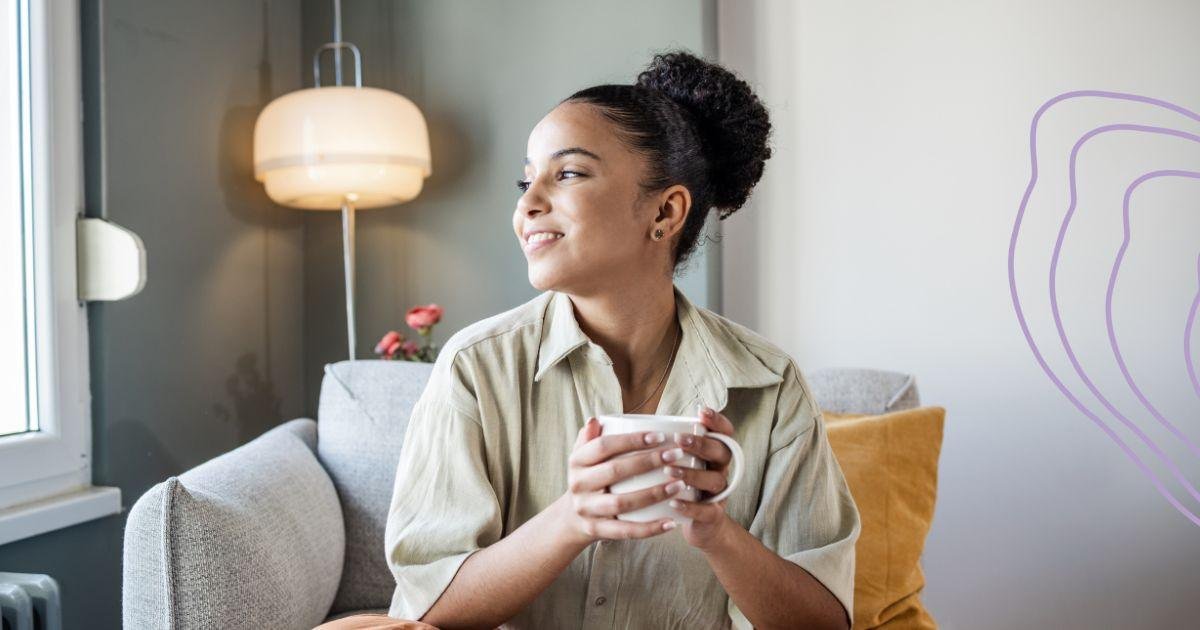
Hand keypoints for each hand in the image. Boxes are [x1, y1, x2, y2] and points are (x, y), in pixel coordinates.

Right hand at [560, 416, 689, 544]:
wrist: (570, 518)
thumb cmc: (588, 479)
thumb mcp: (583, 457)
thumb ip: (590, 438)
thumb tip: (597, 420)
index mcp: (577, 461)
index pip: (604, 446)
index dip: (632, 440)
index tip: (660, 436)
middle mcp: (578, 484)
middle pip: (615, 471)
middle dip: (648, 462)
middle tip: (676, 455)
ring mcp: (587, 509)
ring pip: (622, 502)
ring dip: (653, 494)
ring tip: (679, 485)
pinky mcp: (597, 530)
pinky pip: (625, 531)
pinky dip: (650, 528)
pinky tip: (671, 522)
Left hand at [665, 405, 735, 549]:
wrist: (697, 525)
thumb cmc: (677, 485)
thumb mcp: (673, 461)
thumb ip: (654, 442)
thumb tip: (605, 421)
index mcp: (712, 453)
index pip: (724, 432)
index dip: (717, 421)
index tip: (701, 412)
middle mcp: (719, 470)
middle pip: (722, 452)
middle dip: (702, 444)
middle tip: (680, 440)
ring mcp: (718, 493)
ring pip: (715, 480)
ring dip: (693, 474)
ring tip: (670, 471)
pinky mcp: (713, 516)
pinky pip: (707, 511)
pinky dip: (691, 507)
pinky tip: (673, 502)